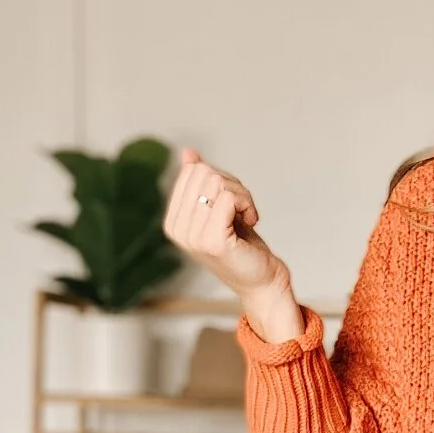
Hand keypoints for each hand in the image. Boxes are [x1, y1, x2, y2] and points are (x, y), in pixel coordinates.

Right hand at [165, 148, 304, 348]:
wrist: (260, 279)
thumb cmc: (241, 243)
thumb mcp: (218, 207)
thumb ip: (201, 182)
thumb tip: (187, 153)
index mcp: (173, 220)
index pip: (192, 171)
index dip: (219, 178)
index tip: (231, 202)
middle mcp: (176, 229)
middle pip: (203, 173)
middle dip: (231, 184)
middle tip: (242, 208)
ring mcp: (192, 236)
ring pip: (217, 183)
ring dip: (242, 195)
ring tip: (245, 216)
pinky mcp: (212, 241)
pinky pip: (227, 198)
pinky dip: (246, 204)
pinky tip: (250, 221)